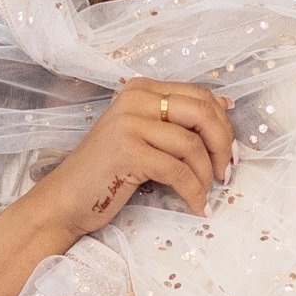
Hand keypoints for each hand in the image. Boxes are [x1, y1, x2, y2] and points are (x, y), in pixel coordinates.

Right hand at [25, 80, 232, 253]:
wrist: (66, 199)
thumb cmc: (107, 170)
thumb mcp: (144, 135)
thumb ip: (177, 119)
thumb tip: (226, 104)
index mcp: (141, 89)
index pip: (199, 95)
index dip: (223, 124)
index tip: (229, 151)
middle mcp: (135, 99)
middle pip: (201, 113)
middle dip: (222, 144)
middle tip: (226, 171)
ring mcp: (129, 123)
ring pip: (192, 145)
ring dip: (206, 175)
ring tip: (206, 193)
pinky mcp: (128, 152)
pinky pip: (178, 171)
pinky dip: (193, 191)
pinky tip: (196, 205)